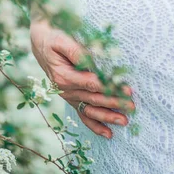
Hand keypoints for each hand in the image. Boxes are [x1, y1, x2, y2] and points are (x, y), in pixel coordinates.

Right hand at [30, 18, 134, 138]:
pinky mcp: (72, 98)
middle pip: (94, 99)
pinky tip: (108, 134)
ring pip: (90, 110)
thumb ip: (76, 52)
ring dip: (108, 117)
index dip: (110, 87)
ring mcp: (69, 96)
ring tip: (124, 121)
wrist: (41, 42)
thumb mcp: (62, 41)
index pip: (91, 84)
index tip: (126, 89)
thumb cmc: (54, 38)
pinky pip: (83, 115)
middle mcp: (65, 90)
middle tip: (132, 107)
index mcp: (64, 76)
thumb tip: (91, 62)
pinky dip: (95, 125)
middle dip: (114, 103)